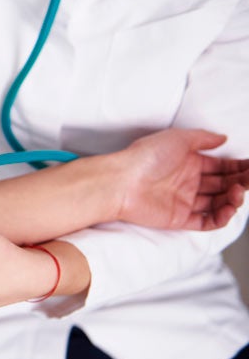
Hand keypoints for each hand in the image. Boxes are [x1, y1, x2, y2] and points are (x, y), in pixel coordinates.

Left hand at [116, 129, 248, 229]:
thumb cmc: (145, 156)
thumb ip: (203, 138)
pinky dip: (221, 217)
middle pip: (223, 184)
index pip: (222, 166)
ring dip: (233, 199)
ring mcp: (184, 200)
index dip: (240, 167)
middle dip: (242, 182)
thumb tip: (223, 137)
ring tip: (238, 192)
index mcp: (188, 162)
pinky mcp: (178, 218)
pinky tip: (228, 209)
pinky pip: (206, 221)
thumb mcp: (177, 138)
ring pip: (218, 203)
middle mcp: (188, 182)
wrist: (121, 181)